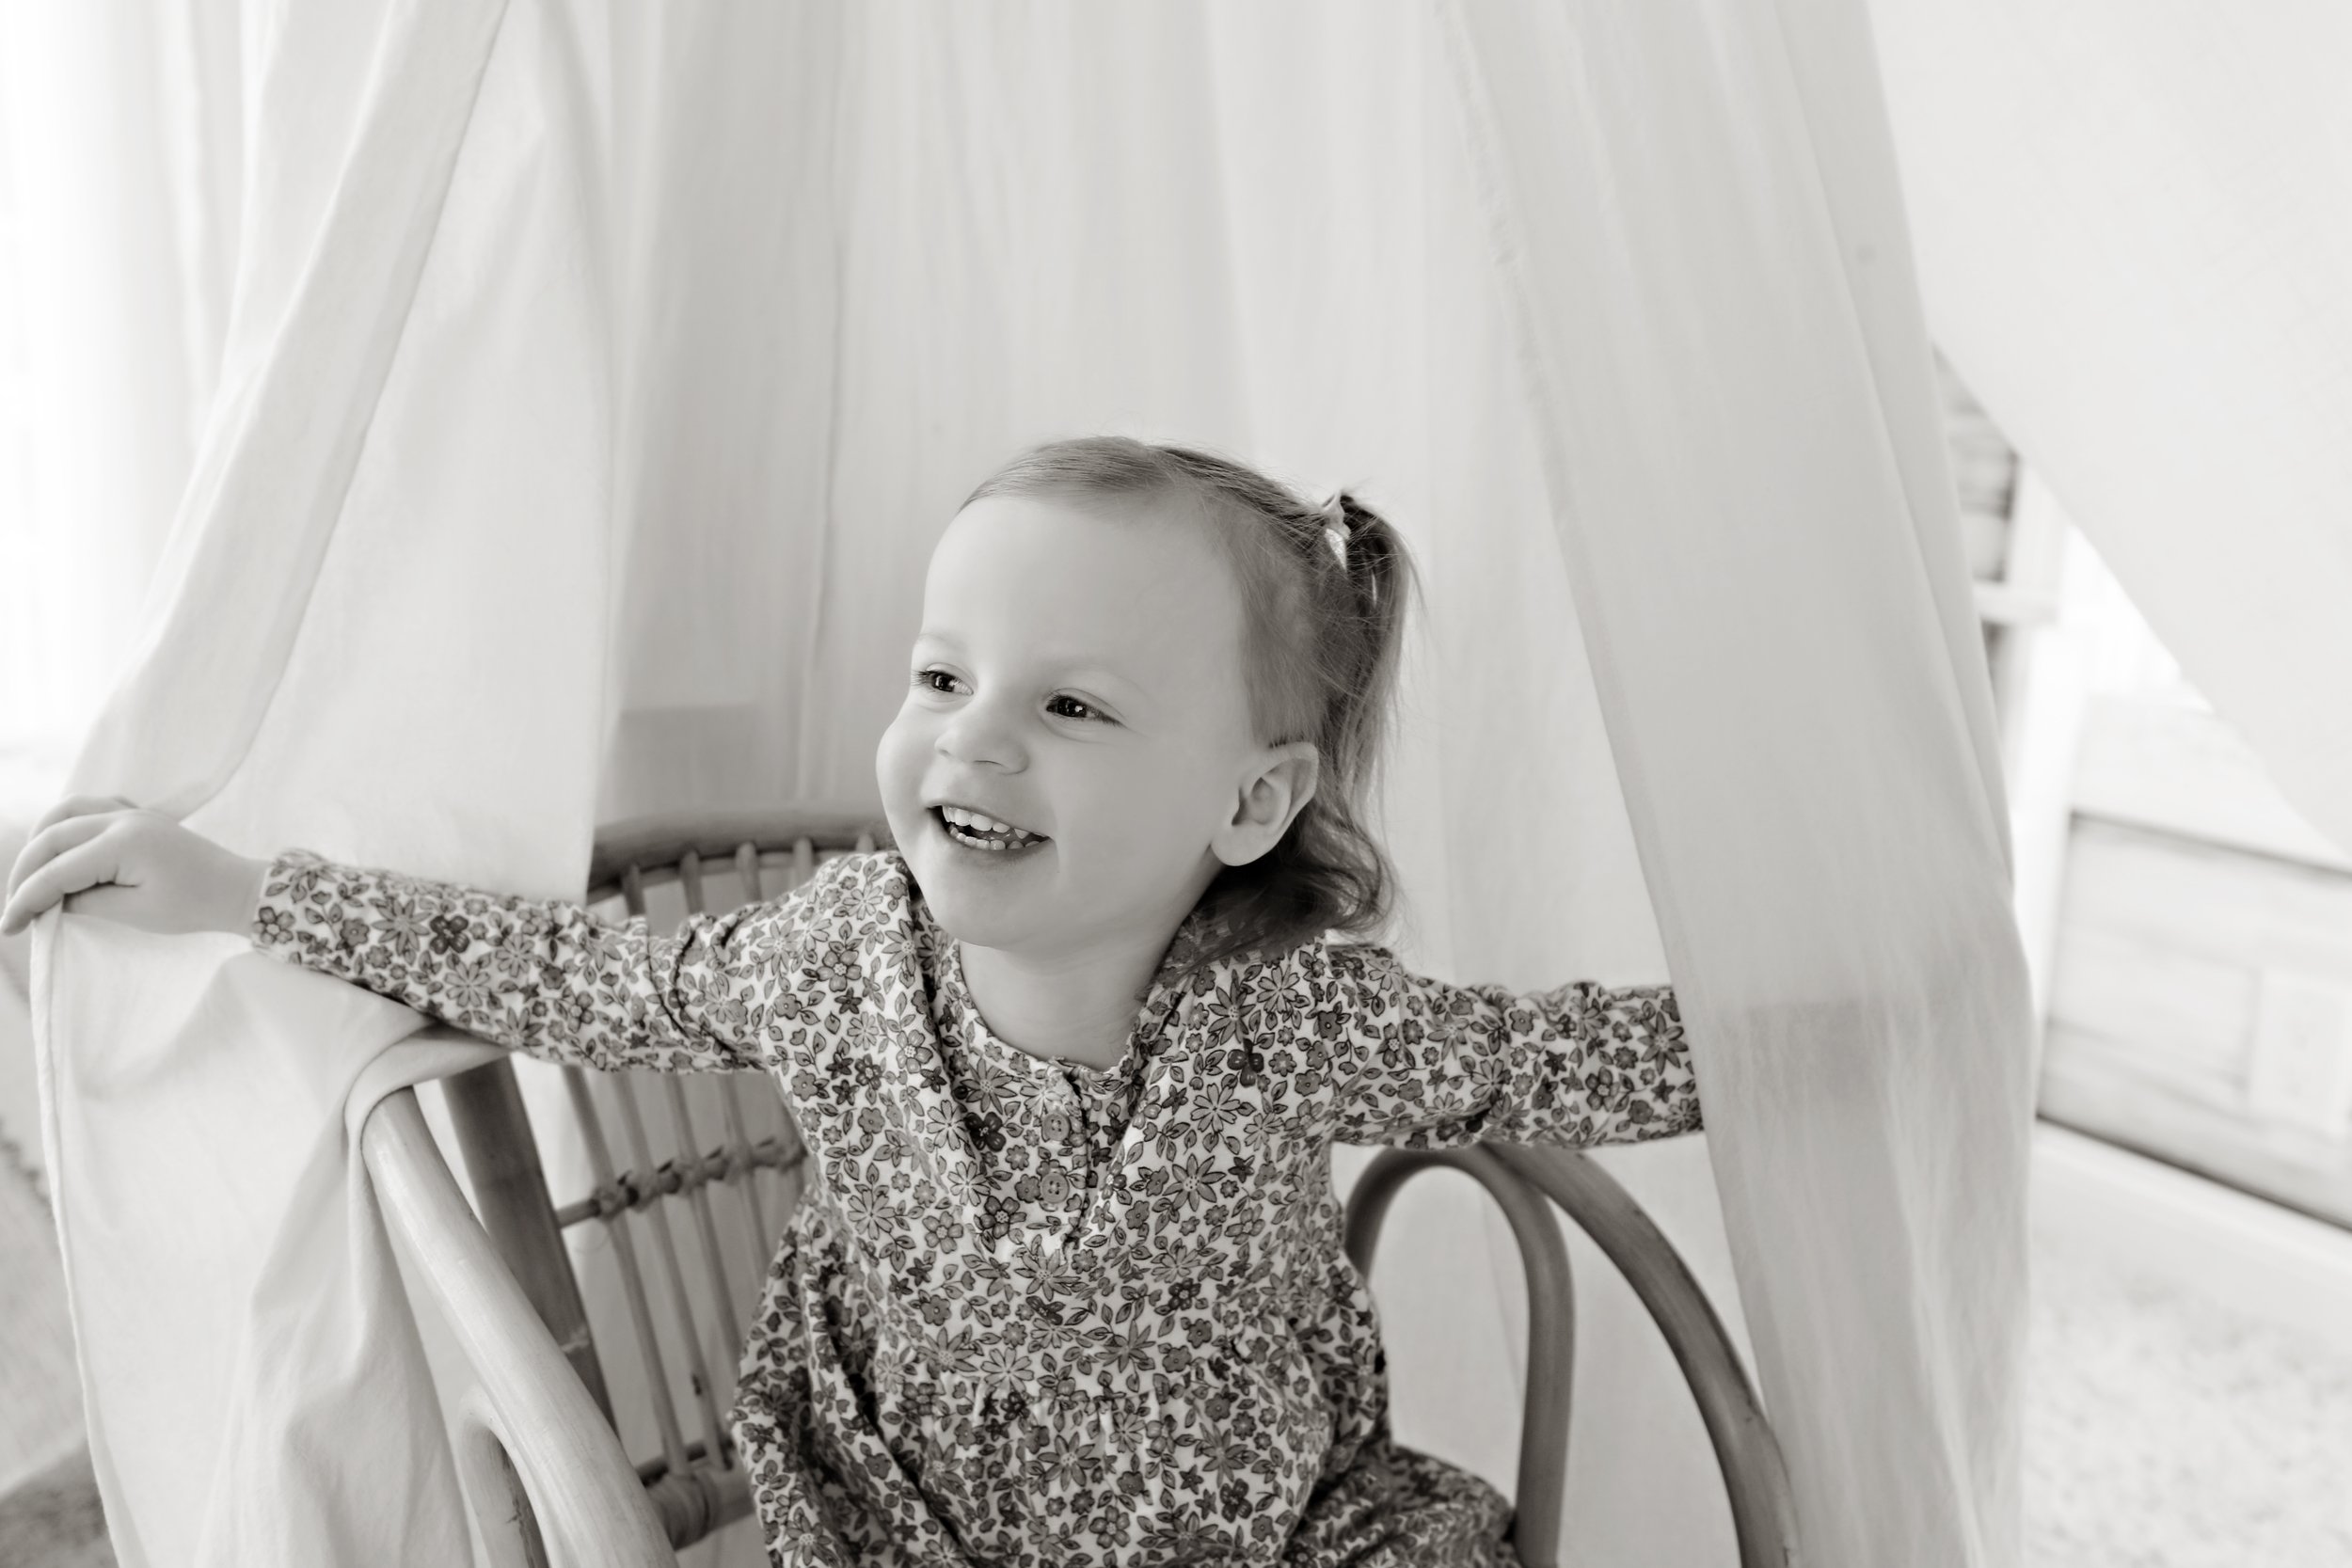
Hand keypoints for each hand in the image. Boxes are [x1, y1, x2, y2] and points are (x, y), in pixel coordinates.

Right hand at [0, 797, 271, 939]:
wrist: (238, 889)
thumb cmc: (194, 905)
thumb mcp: (136, 913)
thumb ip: (85, 903)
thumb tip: (48, 900)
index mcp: (124, 843)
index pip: (56, 871)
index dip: (26, 900)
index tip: (7, 928)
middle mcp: (122, 818)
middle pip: (51, 837)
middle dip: (25, 874)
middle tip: (14, 910)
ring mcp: (129, 811)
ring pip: (63, 813)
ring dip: (38, 843)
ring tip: (30, 880)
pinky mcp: (136, 814)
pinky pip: (87, 808)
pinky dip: (63, 826)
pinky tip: (59, 852)